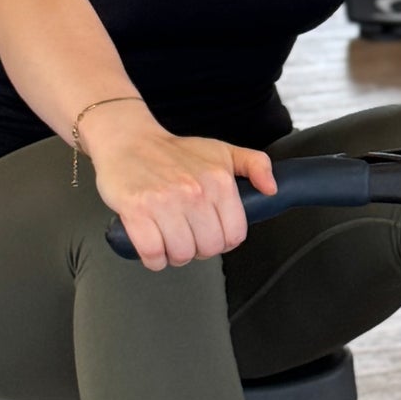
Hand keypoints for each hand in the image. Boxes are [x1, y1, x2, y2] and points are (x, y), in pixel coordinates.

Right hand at [81, 101, 276, 270]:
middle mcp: (195, 192)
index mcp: (219, 181)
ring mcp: (164, 202)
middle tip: (187, 236)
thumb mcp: (221, 151)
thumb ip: (255, 165)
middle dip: (198, 250)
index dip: (222, 240)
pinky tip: (153, 247)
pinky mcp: (136, 210)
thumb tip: (271, 189)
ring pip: (181, 254)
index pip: (234, 235)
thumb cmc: (173, 152)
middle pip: (208, 249)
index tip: (210, 233)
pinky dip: (153, 259)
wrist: (129, 140)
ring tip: (169, 239)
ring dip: (174, 255)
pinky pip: (152, 253)